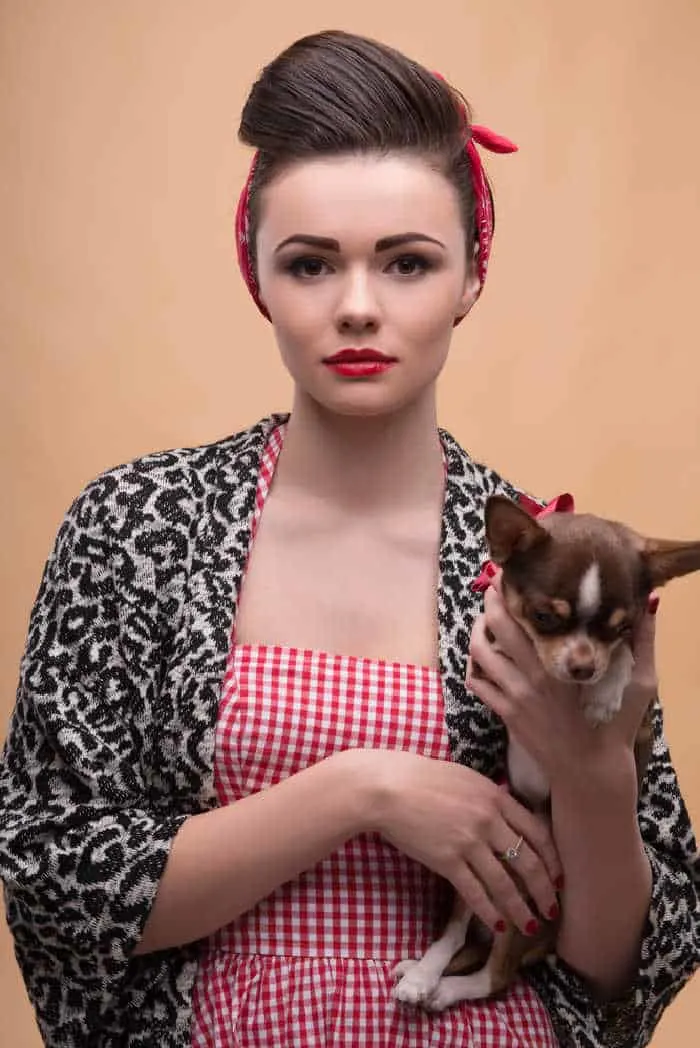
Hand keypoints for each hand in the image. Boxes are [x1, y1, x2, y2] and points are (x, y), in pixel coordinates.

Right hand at [347, 748, 561, 935]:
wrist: (389, 787)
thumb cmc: (424, 778)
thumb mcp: (467, 779)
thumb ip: (491, 799)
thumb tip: (507, 819)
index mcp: (496, 798)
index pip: (537, 833)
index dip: (552, 860)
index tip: (558, 877)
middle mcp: (488, 821)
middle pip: (528, 862)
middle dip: (544, 890)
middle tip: (552, 910)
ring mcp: (469, 842)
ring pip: (505, 883)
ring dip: (521, 909)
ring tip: (530, 925)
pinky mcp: (447, 861)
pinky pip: (475, 892)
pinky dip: (489, 911)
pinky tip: (498, 924)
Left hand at [466, 573, 657, 783]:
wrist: (590, 775)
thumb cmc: (616, 730)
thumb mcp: (639, 686)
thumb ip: (644, 643)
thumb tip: (651, 604)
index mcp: (560, 666)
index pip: (524, 620)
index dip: (509, 595)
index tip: (508, 579)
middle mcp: (531, 678)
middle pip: (494, 629)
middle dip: (489, 605)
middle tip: (494, 593)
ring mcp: (514, 698)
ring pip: (479, 655)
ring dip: (476, 635)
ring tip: (483, 625)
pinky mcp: (505, 715)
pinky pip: (476, 685)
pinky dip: (474, 668)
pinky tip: (482, 661)